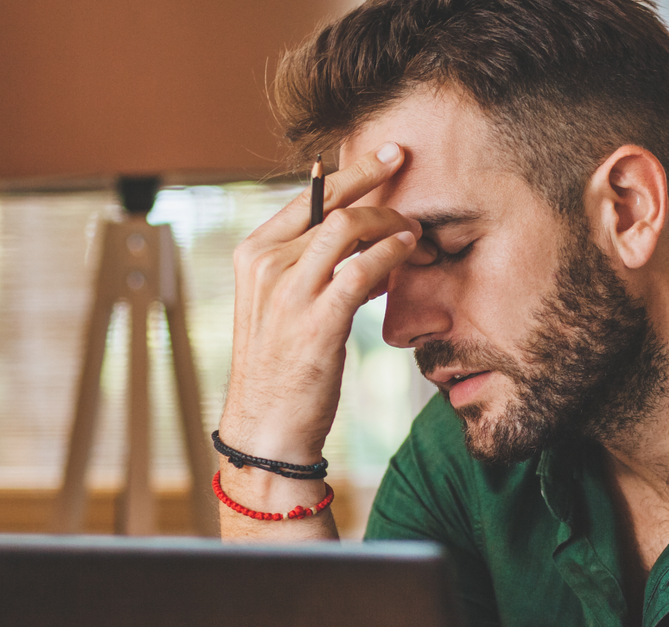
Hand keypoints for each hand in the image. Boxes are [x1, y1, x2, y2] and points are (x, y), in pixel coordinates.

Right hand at [219, 142, 418, 472]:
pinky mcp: (317, 321)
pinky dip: (390, 254)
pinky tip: (409, 250)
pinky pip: (361, 270)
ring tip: (415, 228)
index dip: (350, 173)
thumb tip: (364, 240)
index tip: (383, 158)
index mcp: (253, 254)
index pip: (306, 197)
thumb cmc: (282, 366)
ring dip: (389, 221)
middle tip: (405, 165)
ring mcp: (289, 293)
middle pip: (330, 203)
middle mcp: (266, 265)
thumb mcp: (285, 304)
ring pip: (347, 228)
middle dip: (373, 178)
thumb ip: (313, 267)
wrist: (267, 425)